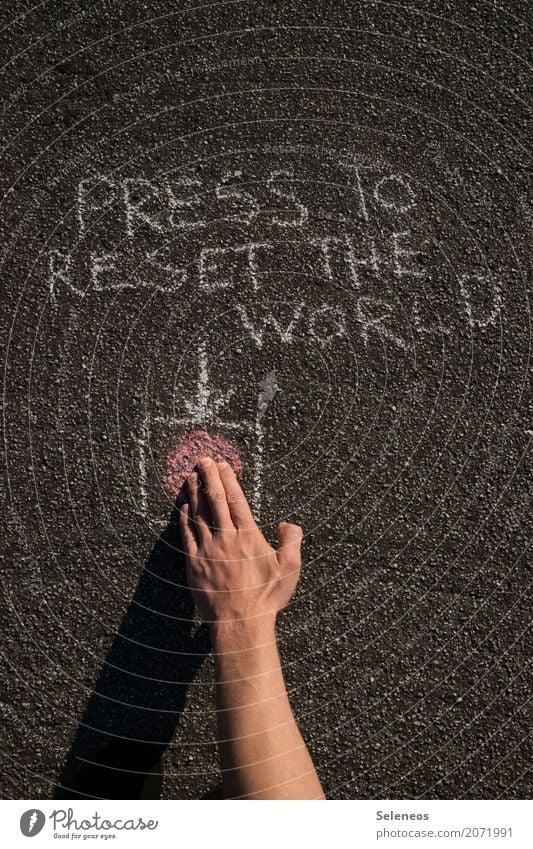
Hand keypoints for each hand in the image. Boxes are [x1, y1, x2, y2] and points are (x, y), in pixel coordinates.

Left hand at [178, 457, 301, 634]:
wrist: (240, 622)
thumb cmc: (266, 597)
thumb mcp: (290, 568)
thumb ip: (291, 541)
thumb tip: (286, 524)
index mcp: (248, 536)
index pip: (235, 500)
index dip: (228, 479)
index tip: (223, 465)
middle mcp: (225, 538)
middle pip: (214, 500)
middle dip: (209, 476)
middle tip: (203, 459)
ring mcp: (207, 550)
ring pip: (198, 513)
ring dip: (194, 492)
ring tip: (191, 475)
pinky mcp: (194, 563)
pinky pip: (186, 534)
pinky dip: (184, 517)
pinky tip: (183, 506)